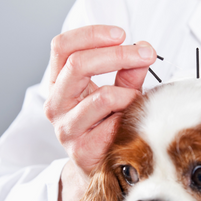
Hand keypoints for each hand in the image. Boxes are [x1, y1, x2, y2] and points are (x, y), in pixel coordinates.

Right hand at [44, 25, 155, 200]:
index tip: (120, 34)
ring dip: (129, 94)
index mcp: (58, 83)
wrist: (96, 166)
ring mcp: (65, 128)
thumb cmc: (104, 124)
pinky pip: (113, 124)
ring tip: (138, 100)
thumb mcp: (114, 91)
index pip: (62, 47)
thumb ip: (127, 72)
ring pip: (102, 96)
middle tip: (145, 54)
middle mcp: (55, 104)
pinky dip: (130, 117)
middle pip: (77, 64)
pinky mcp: (81, 149)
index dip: (91, 34)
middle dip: (118, 55)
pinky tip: (134, 121)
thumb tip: (144, 49)